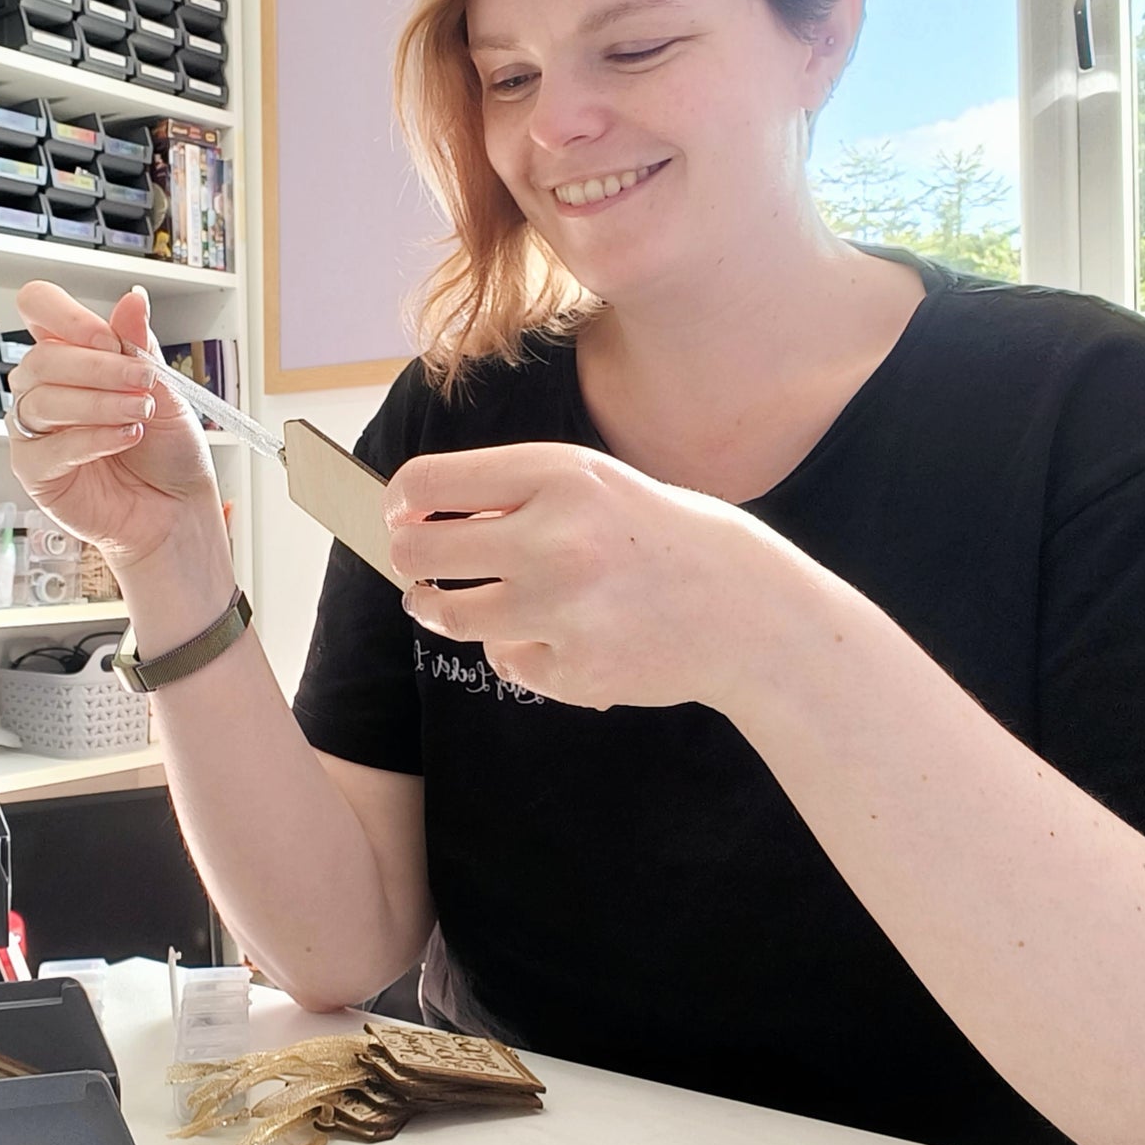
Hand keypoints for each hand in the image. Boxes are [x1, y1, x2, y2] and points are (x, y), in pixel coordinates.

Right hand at [8, 281, 231, 582]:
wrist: (178, 509)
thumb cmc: (168, 451)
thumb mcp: (164, 389)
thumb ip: (138, 346)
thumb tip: (133, 299)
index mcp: (72, 355)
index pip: (39, 308)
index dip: (66, 316)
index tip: (109, 337)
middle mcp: (45, 388)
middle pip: (41, 357)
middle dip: (99, 367)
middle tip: (144, 382)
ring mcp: (35, 430)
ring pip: (43, 399)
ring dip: (100, 403)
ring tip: (141, 414)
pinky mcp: (35, 471)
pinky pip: (48, 446)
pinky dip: (91, 438)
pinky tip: (126, 438)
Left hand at [384, 443, 824, 713]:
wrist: (745, 609)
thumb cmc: (655, 534)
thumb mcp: (590, 483)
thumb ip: (508, 492)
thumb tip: (414, 514)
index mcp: (557, 475)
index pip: (428, 482)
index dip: (398, 500)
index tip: (399, 513)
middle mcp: (554, 538)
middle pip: (419, 550)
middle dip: (406, 556)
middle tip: (413, 564)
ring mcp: (563, 609)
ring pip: (447, 615)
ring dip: (437, 608)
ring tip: (443, 603)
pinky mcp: (574, 670)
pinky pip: (505, 661)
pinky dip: (520, 651)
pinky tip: (560, 635)